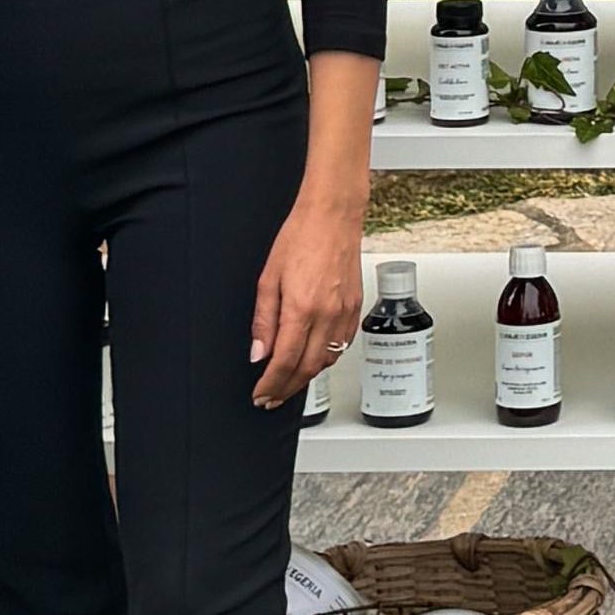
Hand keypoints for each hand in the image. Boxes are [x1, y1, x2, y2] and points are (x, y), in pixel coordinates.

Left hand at [250, 188, 365, 409]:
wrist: (332, 217)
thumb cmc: (300, 238)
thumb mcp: (268, 278)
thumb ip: (264, 320)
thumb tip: (258, 352)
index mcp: (302, 308)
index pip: (284, 361)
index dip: (271, 384)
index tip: (260, 395)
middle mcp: (327, 315)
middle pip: (308, 368)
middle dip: (287, 388)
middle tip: (271, 398)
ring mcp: (345, 313)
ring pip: (328, 360)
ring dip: (307, 376)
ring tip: (289, 383)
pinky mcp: (355, 308)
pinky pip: (342, 345)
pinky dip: (327, 359)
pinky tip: (314, 358)